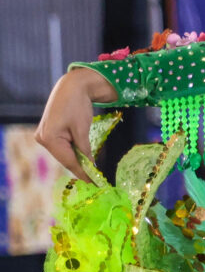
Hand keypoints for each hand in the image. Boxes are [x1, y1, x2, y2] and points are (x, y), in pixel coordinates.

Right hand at [36, 67, 113, 182]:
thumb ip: (84, 150)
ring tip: (92, 174)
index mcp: (49, 138)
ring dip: (77, 161)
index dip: (83, 174)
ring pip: (64, 154)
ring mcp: (43, 136)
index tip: (95, 184)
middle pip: (65, 159)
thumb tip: (90, 167)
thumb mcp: (82, 129)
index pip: (69, 161)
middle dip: (80, 169)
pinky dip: (73, 153)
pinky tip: (83, 161)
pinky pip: (62, 148)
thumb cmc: (77, 105)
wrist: (71, 87)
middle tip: (96, 181)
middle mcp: (42, 138)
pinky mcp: (48, 133)